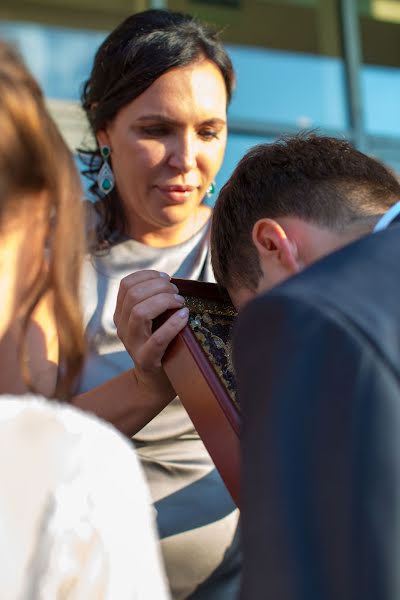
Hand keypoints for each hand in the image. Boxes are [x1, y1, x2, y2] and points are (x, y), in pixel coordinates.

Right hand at [114, 270, 188, 397]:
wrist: (157, 381)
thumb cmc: (162, 344)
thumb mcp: (153, 320)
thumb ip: (155, 301)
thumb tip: (173, 281)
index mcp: (121, 314)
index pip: (126, 285)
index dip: (146, 275)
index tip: (166, 277)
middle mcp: (122, 327)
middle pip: (133, 295)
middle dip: (159, 287)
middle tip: (177, 292)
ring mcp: (132, 344)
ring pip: (139, 313)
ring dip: (164, 301)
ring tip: (180, 302)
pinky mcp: (146, 360)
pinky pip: (157, 339)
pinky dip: (173, 324)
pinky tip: (185, 316)